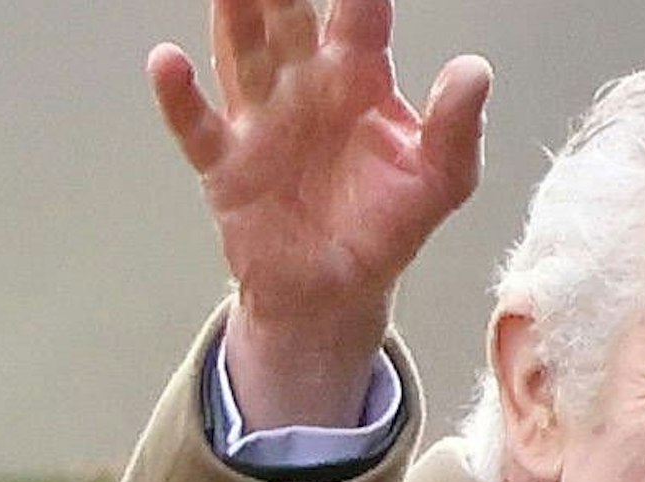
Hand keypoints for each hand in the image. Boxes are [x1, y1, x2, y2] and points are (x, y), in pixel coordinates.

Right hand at [149, 0, 491, 427]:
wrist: (335, 290)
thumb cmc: (389, 224)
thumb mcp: (442, 180)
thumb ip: (458, 128)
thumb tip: (475, 70)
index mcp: (361, 78)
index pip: (359, 13)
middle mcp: (305, 84)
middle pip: (288, 18)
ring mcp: (261, 118)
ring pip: (240, 52)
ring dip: (232, 16)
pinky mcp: (224, 161)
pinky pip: (196, 123)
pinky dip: (179, 94)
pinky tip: (169, 61)